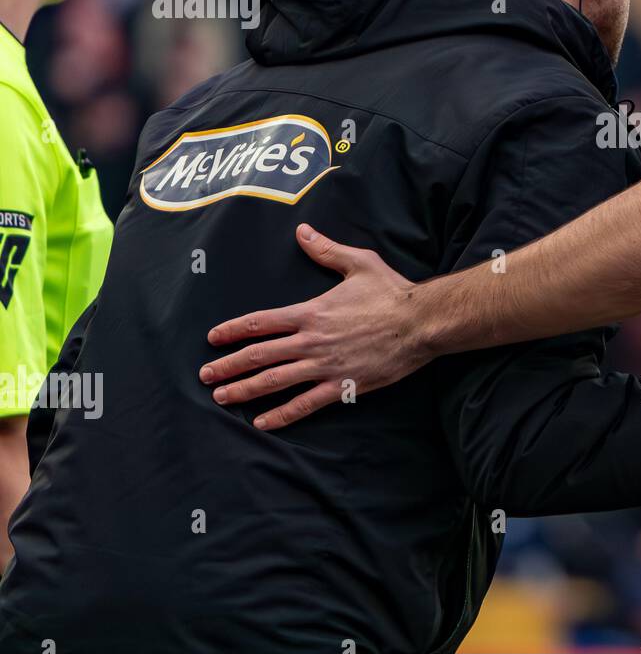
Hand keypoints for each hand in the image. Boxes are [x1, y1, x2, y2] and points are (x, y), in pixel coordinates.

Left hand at [201, 224, 428, 428]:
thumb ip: (326, 250)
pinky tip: (262, 422)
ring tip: (222, 398)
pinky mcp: (342, 385)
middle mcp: (312, 340)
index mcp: (312, 311)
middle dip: (227, 366)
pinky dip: (282, 414)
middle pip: (259, 355)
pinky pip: (305, 404)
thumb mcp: (359, 263)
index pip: (261, 322)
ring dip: (244, 390)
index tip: (212, 338)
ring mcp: (325, 365)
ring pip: (274, 381)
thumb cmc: (392, 291)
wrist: (421, 322)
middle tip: (205, 376)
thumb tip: (302, 231)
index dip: (233, 330)